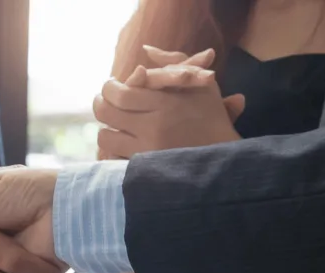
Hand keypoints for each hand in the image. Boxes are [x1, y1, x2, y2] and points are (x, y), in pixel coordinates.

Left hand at [94, 47, 243, 157]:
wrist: (222, 158)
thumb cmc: (212, 117)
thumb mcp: (200, 83)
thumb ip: (173, 62)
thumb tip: (146, 50)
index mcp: (164, 104)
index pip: (119, 93)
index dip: (109, 88)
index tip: (113, 86)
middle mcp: (152, 128)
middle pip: (106, 113)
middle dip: (101, 104)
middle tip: (106, 101)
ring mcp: (146, 151)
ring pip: (105, 137)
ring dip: (107, 128)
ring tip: (116, 124)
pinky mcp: (144, 169)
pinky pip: (113, 158)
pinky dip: (113, 149)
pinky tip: (123, 142)